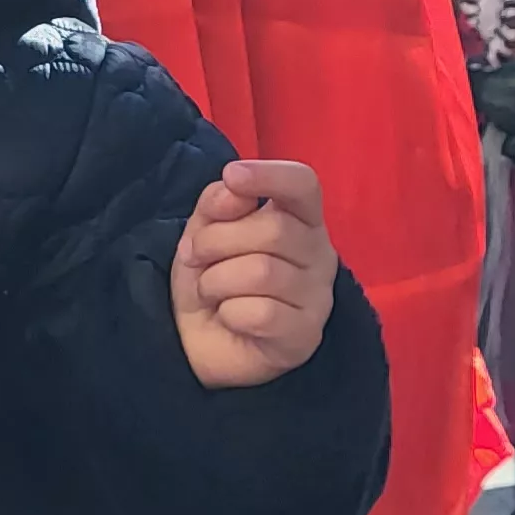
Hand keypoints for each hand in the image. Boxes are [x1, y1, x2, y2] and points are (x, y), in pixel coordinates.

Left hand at [172, 160, 339, 388]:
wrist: (196, 340)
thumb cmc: (211, 274)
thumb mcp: (204, 229)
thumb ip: (218, 202)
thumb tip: (234, 187)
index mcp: (299, 218)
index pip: (304, 184)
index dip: (271, 175)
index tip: (233, 176)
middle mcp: (319, 254)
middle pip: (274, 229)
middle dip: (216, 241)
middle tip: (195, 257)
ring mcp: (318, 297)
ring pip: (263, 272)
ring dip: (216, 280)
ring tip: (211, 290)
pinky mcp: (306, 336)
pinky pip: (262, 314)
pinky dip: (229, 313)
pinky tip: (229, 318)